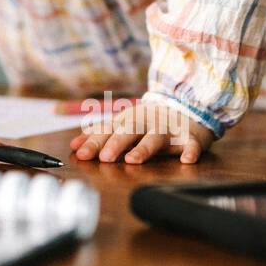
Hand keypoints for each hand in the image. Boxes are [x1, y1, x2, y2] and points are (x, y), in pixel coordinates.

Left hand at [68, 100, 215, 163]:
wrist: (186, 105)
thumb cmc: (148, 120)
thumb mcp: (122, 123)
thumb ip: (99, 134)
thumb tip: (73, 146)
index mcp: (127, 120)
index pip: (108, 131)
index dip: (93, 142)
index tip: (80, 154)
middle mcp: (146, 123)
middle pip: (129, 132)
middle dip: (115, 144)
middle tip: (104, 157)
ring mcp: (168, 129)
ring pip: (155, 138)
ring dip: (144, 149)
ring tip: (133, 160)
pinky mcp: (190, 136)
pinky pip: (192, 144)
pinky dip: (190, 151)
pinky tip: (186, 160)